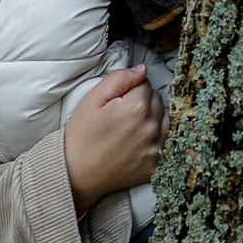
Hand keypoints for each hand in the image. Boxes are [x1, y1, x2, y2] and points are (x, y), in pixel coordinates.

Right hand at [62, 66, 163, 210]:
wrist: (76, 172)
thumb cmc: (82, 135)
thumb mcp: (93, 99)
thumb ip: (120, 79)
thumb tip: (142, 70)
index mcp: (137, 107)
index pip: (146, 84)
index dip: (130, 89)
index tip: (118, 100)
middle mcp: (151, 127)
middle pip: (157, 100)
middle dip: (143, 102)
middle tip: (122, 114)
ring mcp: (156, 147)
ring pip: (166, 119)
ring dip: (153, 118)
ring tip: (131, 127)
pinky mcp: (157, 164)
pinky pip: (166, 141)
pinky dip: (157, 138)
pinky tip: (139, 141)